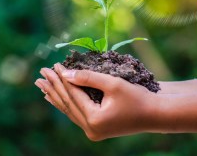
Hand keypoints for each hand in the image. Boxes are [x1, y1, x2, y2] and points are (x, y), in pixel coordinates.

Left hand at [35, 64, 161, 140]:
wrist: (155, 114)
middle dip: (53, 87)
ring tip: (41, 85)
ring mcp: (93, 131)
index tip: (53, 65)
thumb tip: (65, 74)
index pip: (73, 95)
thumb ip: (88, 78)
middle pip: (67, 104)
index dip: (62, 79)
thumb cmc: (137, 97)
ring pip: (69, 110)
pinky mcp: (96, 128)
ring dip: (55, 96)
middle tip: (41, 73)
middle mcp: (90, 129)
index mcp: (94, 120)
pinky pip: (76, 114)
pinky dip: (65, 104)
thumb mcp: (113, 84)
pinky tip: (54, 98)